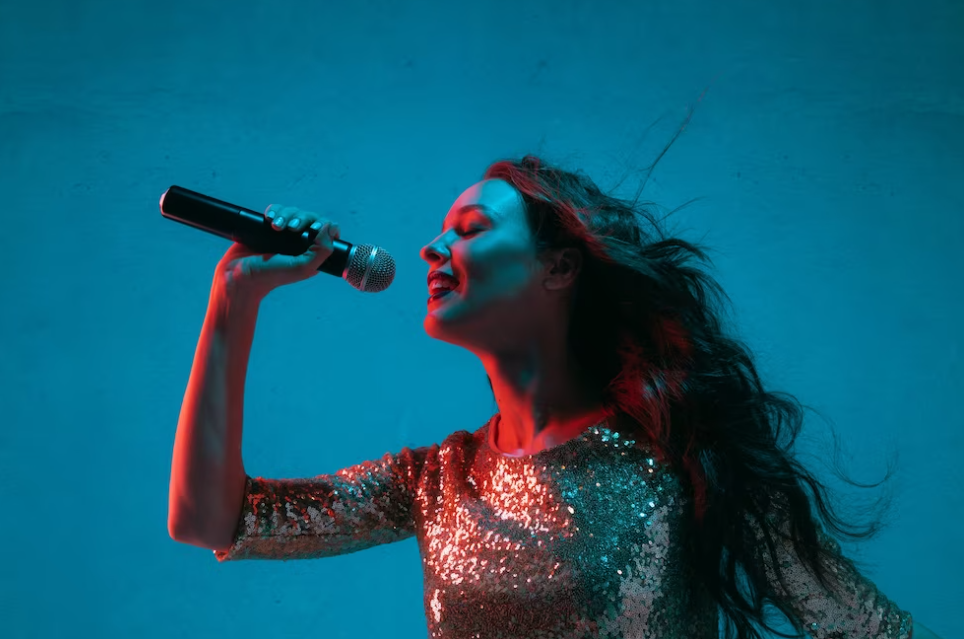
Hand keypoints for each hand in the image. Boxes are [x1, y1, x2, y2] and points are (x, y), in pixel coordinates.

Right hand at [215, 204, 340, 297]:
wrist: (239, 275)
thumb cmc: (271, 276)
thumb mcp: (303, 268)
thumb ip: (322, 251)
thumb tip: (330, 227)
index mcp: (312, 252)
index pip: (325, 230)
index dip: (321, 224)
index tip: (311, 230)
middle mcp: (300, 242)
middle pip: (308, 217)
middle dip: (300, 218)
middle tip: (290, 228)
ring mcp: (283, 234)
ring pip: (292, 212)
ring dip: (286, 214)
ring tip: (276, 226)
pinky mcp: (268, 227)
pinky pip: (276, 211)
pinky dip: (274, 211)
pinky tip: (269, 218)